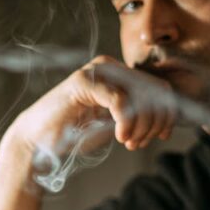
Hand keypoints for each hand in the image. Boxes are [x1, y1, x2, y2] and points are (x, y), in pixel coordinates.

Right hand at [9, 54, 177, 155]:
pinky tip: (120, 137)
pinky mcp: (84, 82)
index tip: (159, 137)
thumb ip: (140, 114)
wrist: (39, 141)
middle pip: (156, 91)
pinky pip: (122, 101)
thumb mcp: (117, 122)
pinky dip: (127, 123)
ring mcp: (97, 71)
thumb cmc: (76, 133)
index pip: (159, 88)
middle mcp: (111, 66)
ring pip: (142, 96)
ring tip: (129, 142)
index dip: (167, 115)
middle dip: (155, 122)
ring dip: (142, 126)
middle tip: (139, 143)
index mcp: (120, 74)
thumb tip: (170, 114)